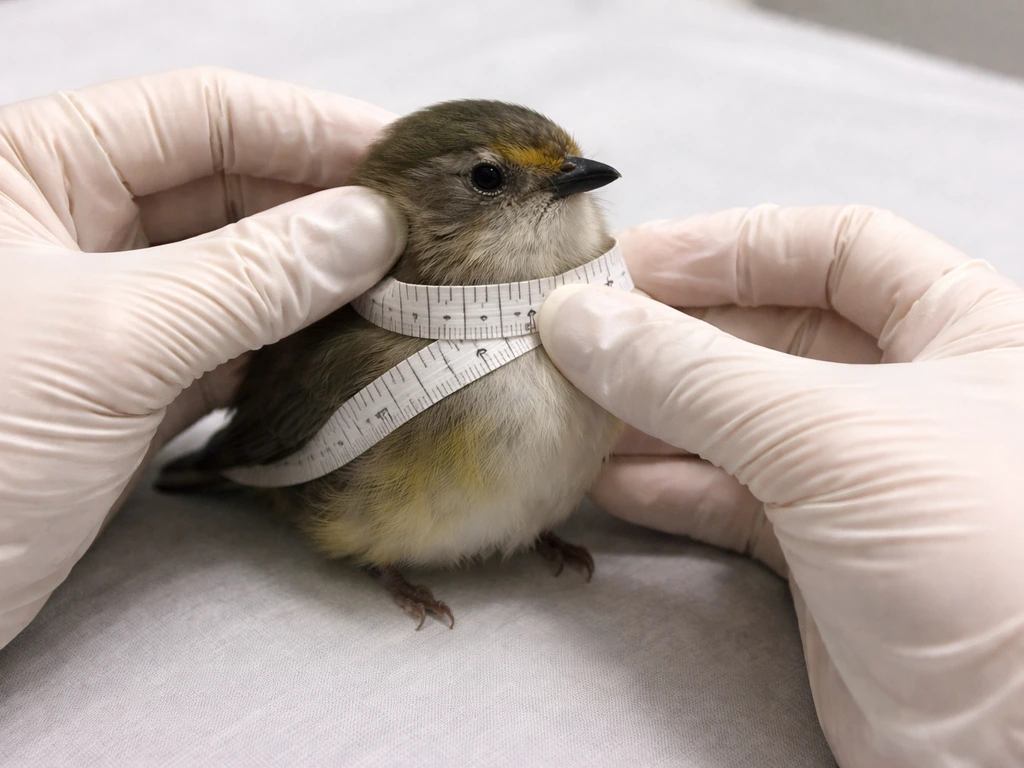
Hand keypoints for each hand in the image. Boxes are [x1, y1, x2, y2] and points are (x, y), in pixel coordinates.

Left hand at [0, 68, 406, 649]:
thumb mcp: (110, 339)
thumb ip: (250, 277)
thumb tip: (366, 229)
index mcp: (35, 168)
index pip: (204, 116)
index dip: (312, 129)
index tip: (403, 162)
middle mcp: (75, 228)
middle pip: (233, 191)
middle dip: (328, 214)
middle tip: (423, 240)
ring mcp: (112, 312)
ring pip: (242, 274)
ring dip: (322, 285)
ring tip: (407, 294)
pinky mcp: (133, 388)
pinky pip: (234, 346)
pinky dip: (293, 349)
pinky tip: (351, 351)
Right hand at [537, 205, 1023, 765]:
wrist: (1014, 745)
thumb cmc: (991, 562)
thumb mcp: (828, 435)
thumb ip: (693, 374)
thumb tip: (584, 321)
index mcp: (965, 330)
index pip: (837, 249)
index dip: (732, 246)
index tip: (637, 261)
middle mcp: (916, 396)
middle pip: (772, 334)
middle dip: (674, 336)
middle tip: (582, 336)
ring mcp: (865, 480)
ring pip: (738, 421)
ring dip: (653, 412)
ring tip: (577, 405)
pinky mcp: (825, 556)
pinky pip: (729, 499)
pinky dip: (666, 485)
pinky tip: (609, 478)